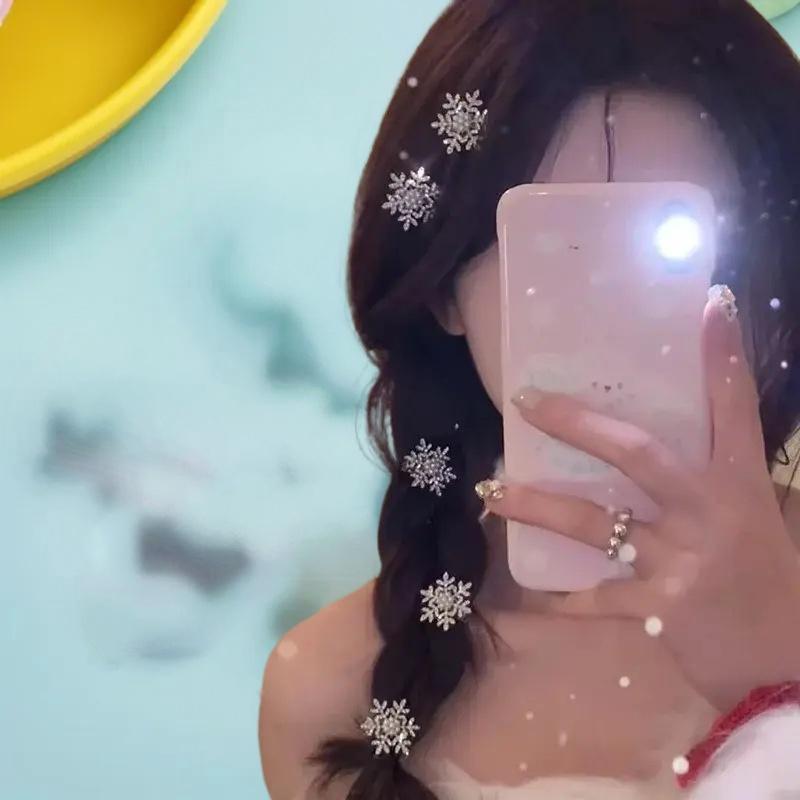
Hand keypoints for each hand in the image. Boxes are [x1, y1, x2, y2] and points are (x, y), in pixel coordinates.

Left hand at [479, 288, 799, 713]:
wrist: (788, 663)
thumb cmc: (771, 580)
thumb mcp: (755, 519)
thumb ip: (715, 480)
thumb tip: (669, 443)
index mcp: (739, 485)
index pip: (735, 407)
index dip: (725, 355)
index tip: (712, 302)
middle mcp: (706, 513)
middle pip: (636, 453)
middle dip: (577, 425)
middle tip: (526, 400)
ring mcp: (678, 561)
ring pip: (593, 523)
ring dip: (536, 506)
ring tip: (490, 490)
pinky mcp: (657, 607)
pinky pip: (596, 597)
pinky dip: (564, 598)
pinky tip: (533, 593)